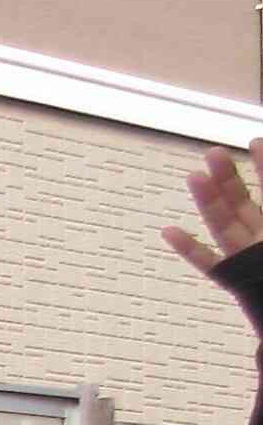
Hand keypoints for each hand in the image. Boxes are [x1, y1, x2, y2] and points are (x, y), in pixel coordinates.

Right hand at [164, 136, 262, 275]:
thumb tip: (249, 180)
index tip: (257, 142)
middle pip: (242, 203)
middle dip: (228, 178)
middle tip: (213, 153)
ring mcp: (249, 259)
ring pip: (224, 225)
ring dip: (208, 202)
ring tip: (195, 177)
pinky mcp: (238, 281)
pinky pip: (210, 265)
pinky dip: (189, 250)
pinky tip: (170, 231)